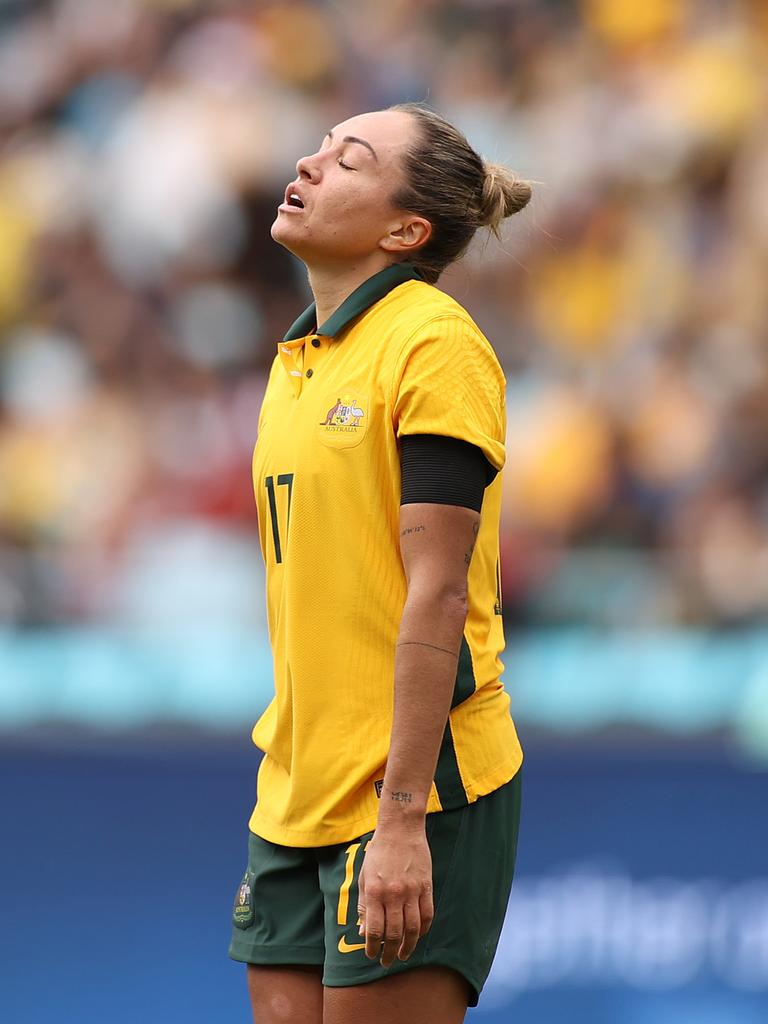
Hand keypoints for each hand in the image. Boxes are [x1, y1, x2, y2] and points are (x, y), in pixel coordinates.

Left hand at [357, 827, 433, 967]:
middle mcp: (394, 894)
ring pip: (413, 929)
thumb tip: (364, 932)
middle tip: (387, 962)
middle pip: (394, 933)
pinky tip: (417, 936)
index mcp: (375, 891)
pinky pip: (427, 915)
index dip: (373, 947)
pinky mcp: (426, 886)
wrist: (400, 829)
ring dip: (408, 946)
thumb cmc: (378, 853)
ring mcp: (412, 891)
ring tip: (402, 955)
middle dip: (389, 952)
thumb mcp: (364, 877)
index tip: (372, 955)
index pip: (375, 930)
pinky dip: (423, 929)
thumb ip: (364, 905)